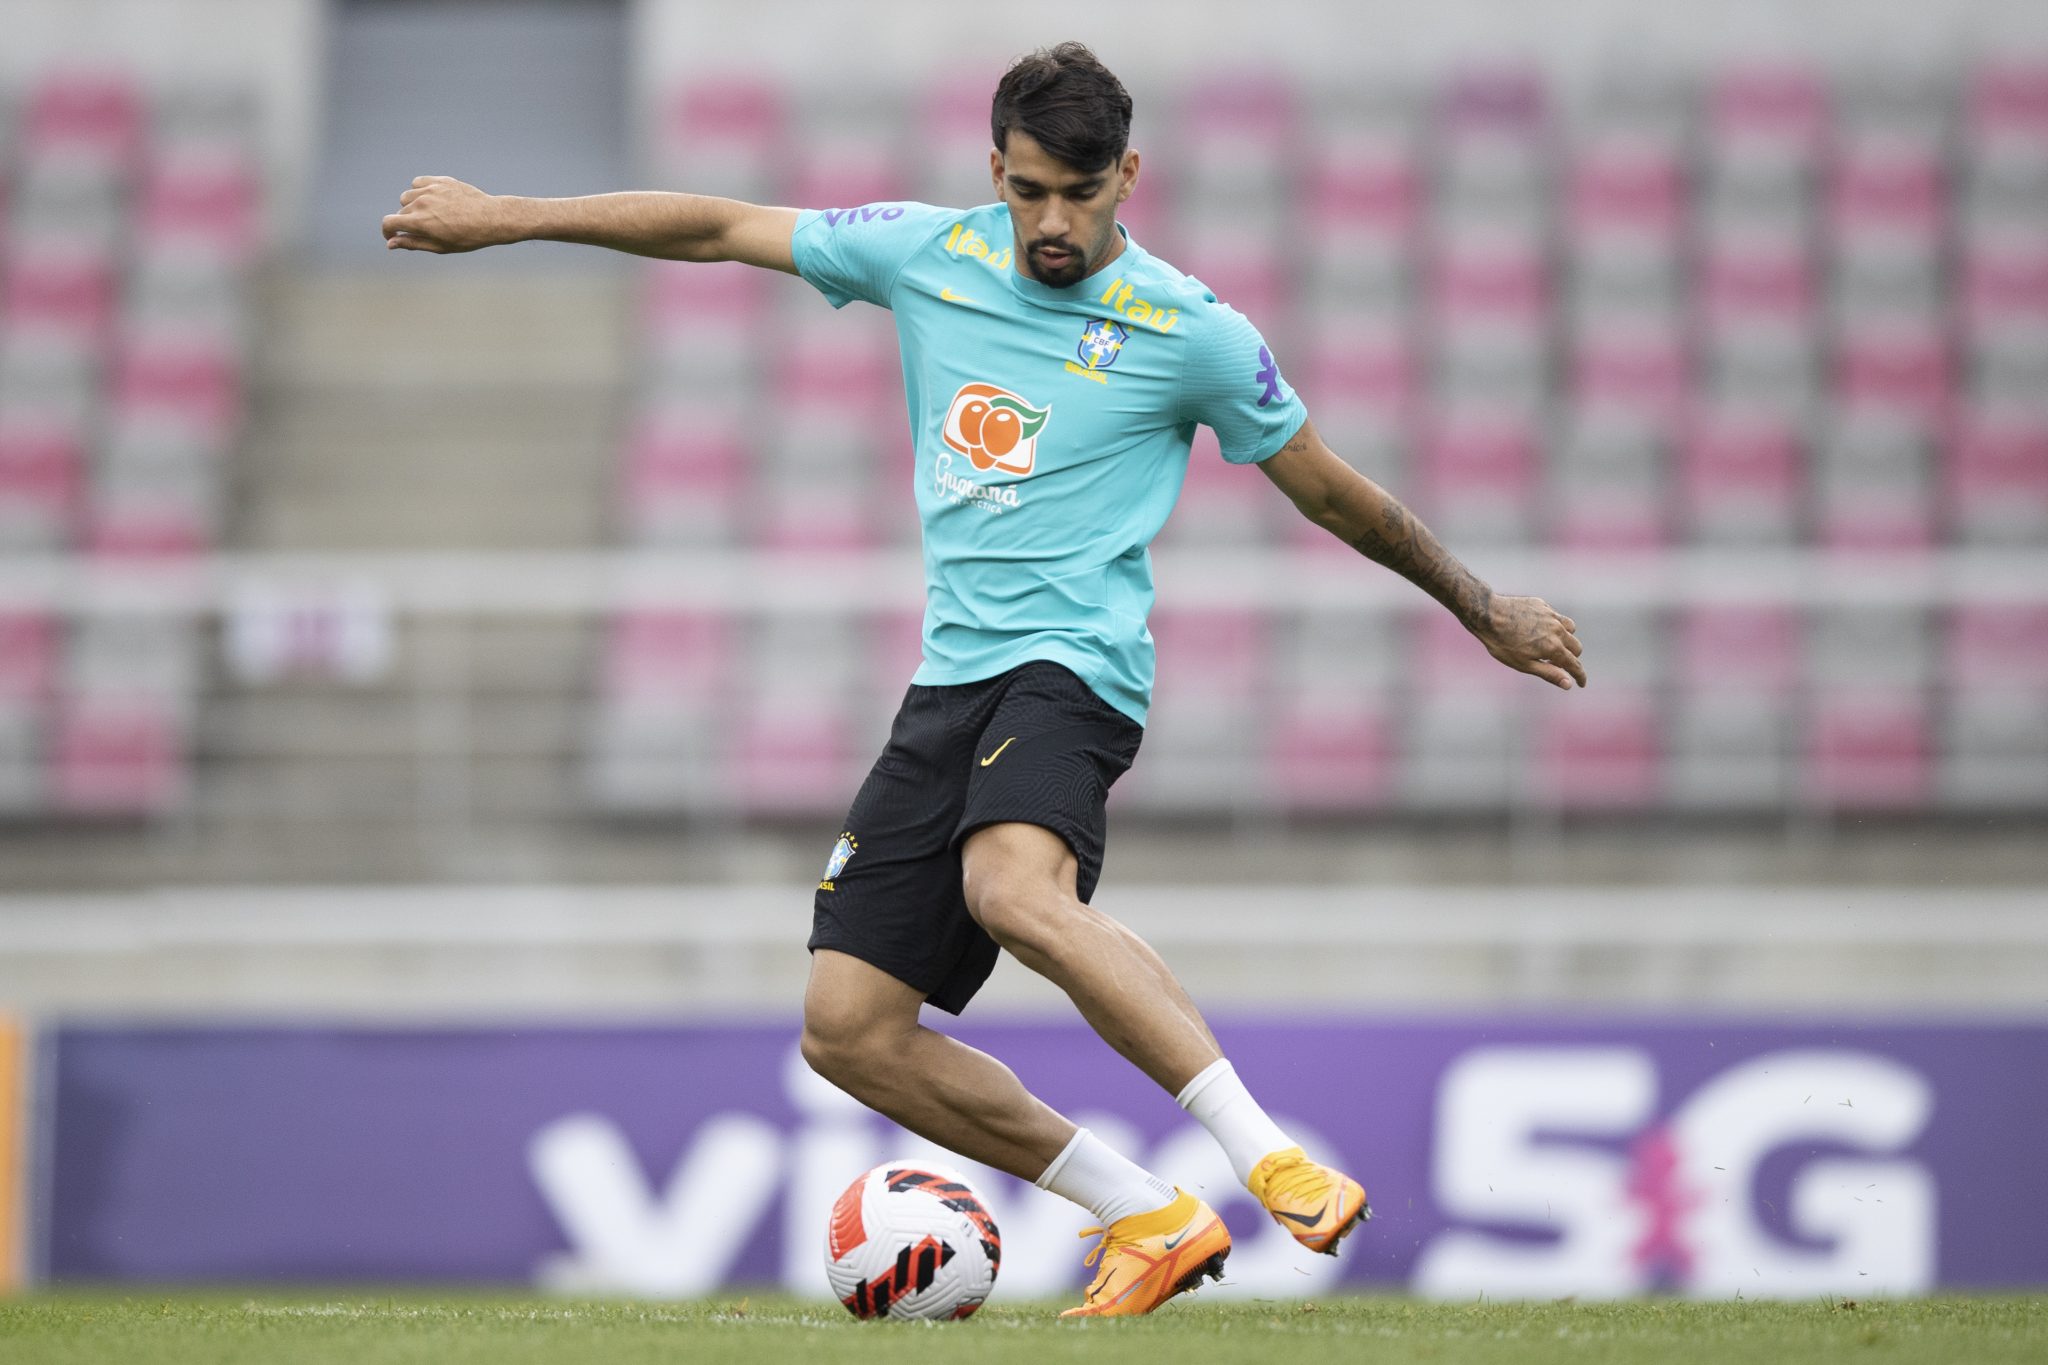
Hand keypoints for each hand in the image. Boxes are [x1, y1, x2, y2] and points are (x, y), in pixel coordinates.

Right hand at [381, 176, 518, 252]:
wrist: (491, 218)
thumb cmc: (467, 237)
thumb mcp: (439, 246)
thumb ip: (413, 243)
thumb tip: (391, 243)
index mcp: (419, 222)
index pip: (389, 223)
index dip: (388, 232)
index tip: (393, 236)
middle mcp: (421, 203)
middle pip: (400, 211)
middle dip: (406, 222)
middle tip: (426, 230)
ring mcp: (430, 190)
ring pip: (407, 196)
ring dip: (411, 205)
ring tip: (429, 215)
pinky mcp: (440, 181)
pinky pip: (418, 182)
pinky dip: (419, 190)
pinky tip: (431, 199)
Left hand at [1474, 595, 1586, 689]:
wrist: (1488, 615)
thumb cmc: (1503, 644)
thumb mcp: (1524, 665)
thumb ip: (1549, 673)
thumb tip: (1569, 684)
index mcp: (1554, 647)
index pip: (1575, 665)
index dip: (1580, 676)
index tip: (1581, 683)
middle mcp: (1557, 630)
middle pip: (1577, 647)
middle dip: (1572, 658)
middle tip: (1555, 663)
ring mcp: (1551, 616)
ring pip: (1571, 629)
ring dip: (1566, 639)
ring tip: (1550, 644)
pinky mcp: (1543, 605)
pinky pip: (1557, 617)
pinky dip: (1555, 625)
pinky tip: (1539, 629)